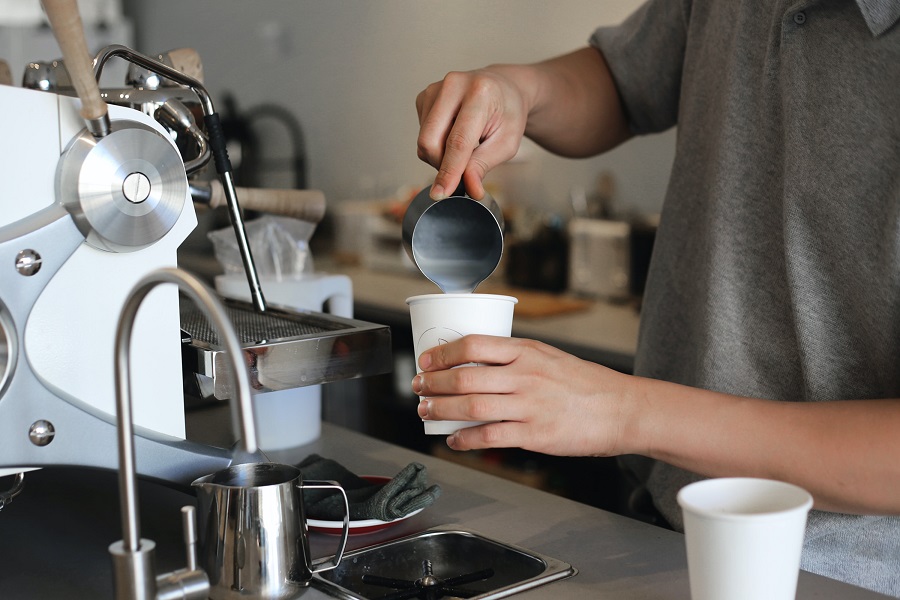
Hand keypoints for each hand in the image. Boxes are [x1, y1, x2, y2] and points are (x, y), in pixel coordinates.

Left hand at [411, 334, 636, 455]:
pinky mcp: (535, 434)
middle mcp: (525, 376)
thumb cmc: (587, 384)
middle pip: (464, 377)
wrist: (621, 409)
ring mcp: (529, 406)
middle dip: (433, 383)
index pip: (474, 345)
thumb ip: (516, 359)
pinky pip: (490, 437)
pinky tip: (455, 439)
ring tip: (427, 411)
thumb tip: (477, 365)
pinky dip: (465, 439)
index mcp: (527, 351)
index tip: (427, 360)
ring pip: (471, 406)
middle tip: (418, 387)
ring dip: (442, 410)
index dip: (443, 353)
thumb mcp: (550, 356)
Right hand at [415, 66, 530, 199]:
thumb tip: (469, 187)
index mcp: (480, 92)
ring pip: (424, 141)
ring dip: (440, 156)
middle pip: (430, 141)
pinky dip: (436, 144)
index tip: (442, 192)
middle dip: (442, 165)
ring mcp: (435, 89)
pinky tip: (453, 134)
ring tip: (465, 146)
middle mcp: (453, 85)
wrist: (504, 89)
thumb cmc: (508, 113)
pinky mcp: (424, 97)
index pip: (458, 140)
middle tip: (464, 170)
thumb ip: (484, 165)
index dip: (449, 170)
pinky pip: (422, 134)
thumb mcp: (507, 142)